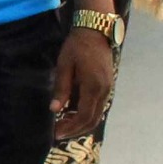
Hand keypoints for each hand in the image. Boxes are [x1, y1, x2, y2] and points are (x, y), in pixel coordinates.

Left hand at [49, 27, 115, 141]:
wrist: (95, 30)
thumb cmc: (77, 46)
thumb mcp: (65, 65)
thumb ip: (61, 88)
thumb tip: (54, 109)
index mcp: (93, 87)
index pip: (84, 117)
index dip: (71, 128)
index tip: (57, 133)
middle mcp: (104, 91)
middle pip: (92, 120)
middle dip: (75, 130)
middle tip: (59, 132)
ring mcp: (108, 88)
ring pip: (97, 115)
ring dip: (81, 123)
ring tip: (64, 124)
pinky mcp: (107, 85)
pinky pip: (98, 106)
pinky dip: (86, 114)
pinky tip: (72, 112)